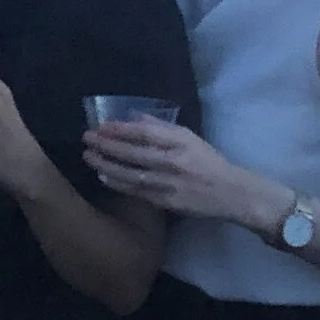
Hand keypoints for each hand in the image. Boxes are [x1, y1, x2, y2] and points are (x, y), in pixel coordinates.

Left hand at [84, 119, 284, 229]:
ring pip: (131, 174)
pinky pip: (137, 192)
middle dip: (107, 145)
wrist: (231, 193)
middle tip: (87, 138)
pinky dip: (118, 183)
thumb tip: (132, 117)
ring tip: (89, 156)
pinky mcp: (167, 202)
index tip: (101, 125)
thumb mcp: (189, 138)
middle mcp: (174, 162)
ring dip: (107, 165)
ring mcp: (169, 184)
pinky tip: (103, 176)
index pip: (145, 133)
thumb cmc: (208, 162)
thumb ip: (161, 127)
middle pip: (134, 153)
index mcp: (181, 142)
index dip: (121, 129)